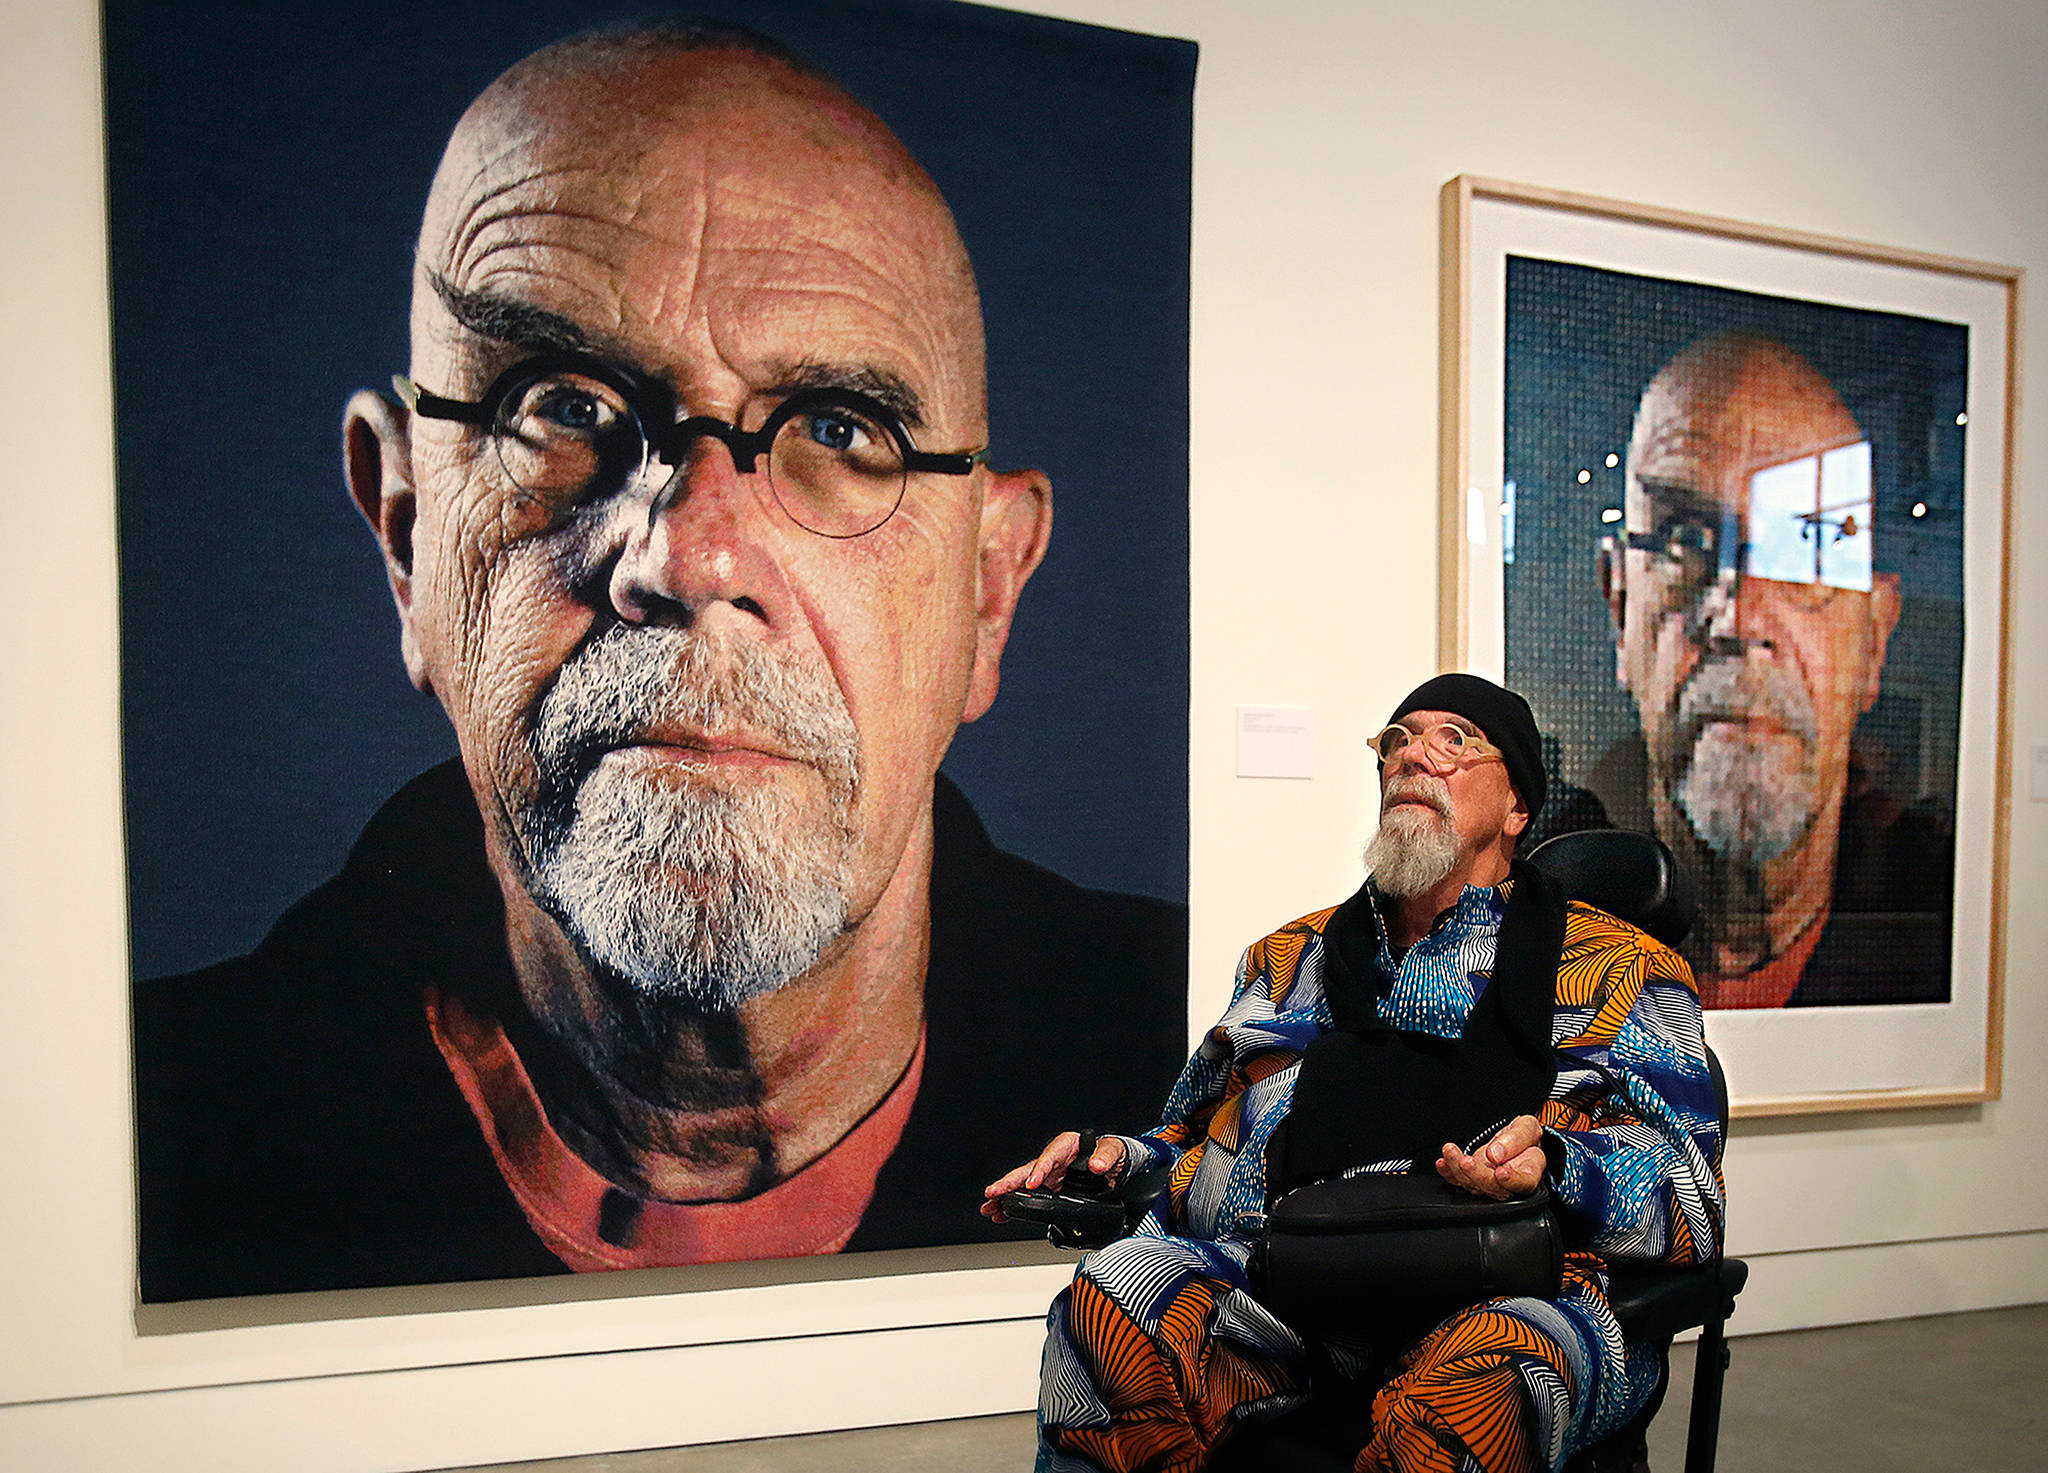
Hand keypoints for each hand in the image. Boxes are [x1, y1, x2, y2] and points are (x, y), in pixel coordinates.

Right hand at [981, 1131, 1126, 1222]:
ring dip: (1005, 1197)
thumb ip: (1106, 1156)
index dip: (1039, 1170)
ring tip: (989, 1208)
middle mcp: (1053, 1160)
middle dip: (1009, 1183)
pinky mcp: (1050, 1188)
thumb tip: (1097, 1164)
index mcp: (1066, 1146)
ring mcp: (1050, 1175)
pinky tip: (1001, 1214)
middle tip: (993, 1193)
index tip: (1032, 1183)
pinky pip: (1029, 1197)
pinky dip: (1015, 1206)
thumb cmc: (1111, 1152)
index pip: (1049, 1156)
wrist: (1116, 1165)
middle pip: (1028, 1171)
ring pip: (1023, 1186)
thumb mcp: (1114, 1150)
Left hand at [1436, 1114, 1545, 1199]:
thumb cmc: (1525, 1137)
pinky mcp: (1474, 1178)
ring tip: (1450, 1151)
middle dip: (1477, 1175)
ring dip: (1458, 1169)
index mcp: (1528, 1174)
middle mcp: (1507, 1183)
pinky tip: (1442, 1163)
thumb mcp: (1527, 1128)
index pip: (1522, 1182)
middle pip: (1493, 1187)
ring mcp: (1489, 1182)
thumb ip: (1515, 1140)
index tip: (1500, 1171)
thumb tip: (1495, 1153)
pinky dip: (1449, 1172)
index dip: (1511, 1180)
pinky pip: (1459, 1180)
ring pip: (1473, 1184)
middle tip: (1467, 1161)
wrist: (1515, 1141)